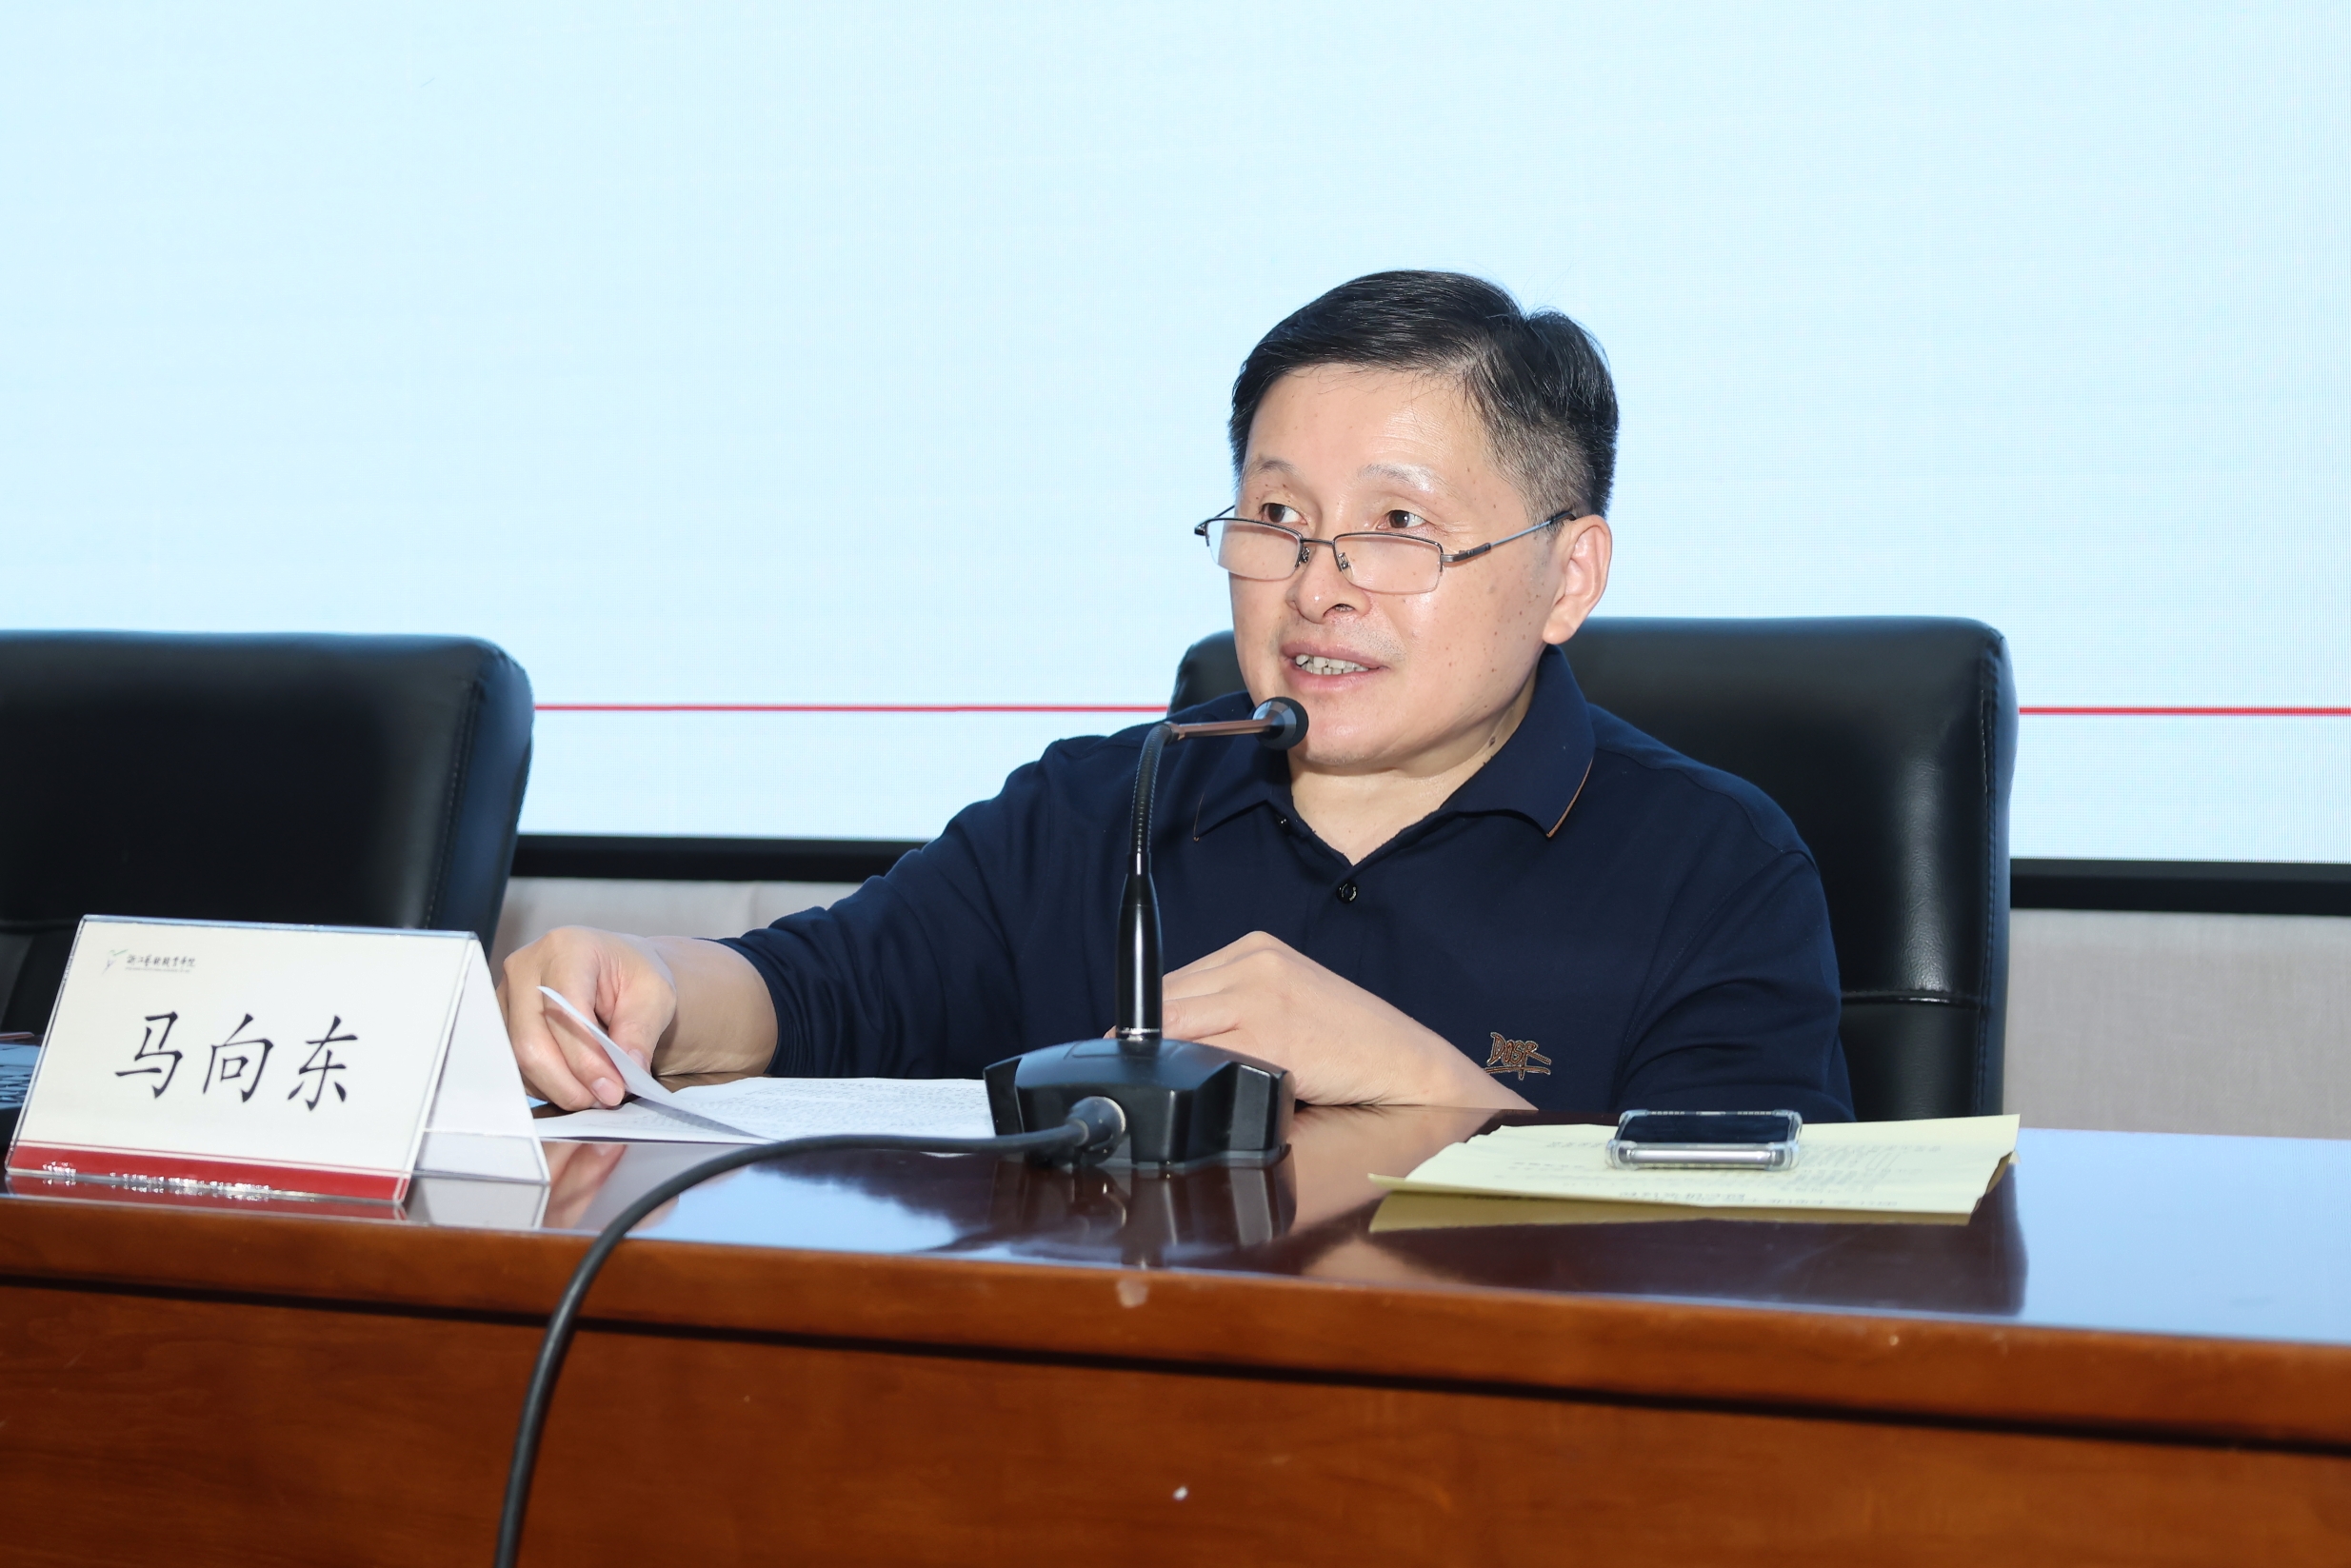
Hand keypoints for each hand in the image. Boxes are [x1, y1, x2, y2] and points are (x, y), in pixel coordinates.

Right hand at [498, 927, 680, 1109]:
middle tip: (605, 1100)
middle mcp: (525, 968)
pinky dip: (548, 1085)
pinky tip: (577, 1085)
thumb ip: (640, 1031)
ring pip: (519, 1060)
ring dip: (559, 1088)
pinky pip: (516, 1067)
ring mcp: (506, 996)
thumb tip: (627, 1069)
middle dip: (569, 1082)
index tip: (612, 1089)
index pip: (563, 1012)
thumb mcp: (656, 995)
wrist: (615, 971)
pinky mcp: (501, 1024)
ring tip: (597, 1094)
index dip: (585, 1058)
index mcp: (565, 948)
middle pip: (531, 1041)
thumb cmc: (632, 976)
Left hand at [1159, 932, 1531, 1109]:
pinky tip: (1201, 1090)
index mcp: (1255, 948)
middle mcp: (1254, 960)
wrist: (1404, 1063)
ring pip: (1175, 1026)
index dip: (1146, 1024)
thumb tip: (1167, 1040)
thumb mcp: (1283, 1007)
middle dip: (1148, 1043)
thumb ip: (1231, 1009)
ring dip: (1165, 1060)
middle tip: (1144, 1076)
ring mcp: (1261, 992)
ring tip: (1169, 1088)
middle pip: (1165, 1000)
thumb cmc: (1347, 1044)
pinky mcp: (1270, 1031)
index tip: (1132, 1051)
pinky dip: (1190, 1075)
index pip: (1171, 982)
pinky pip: (1202, 1054)